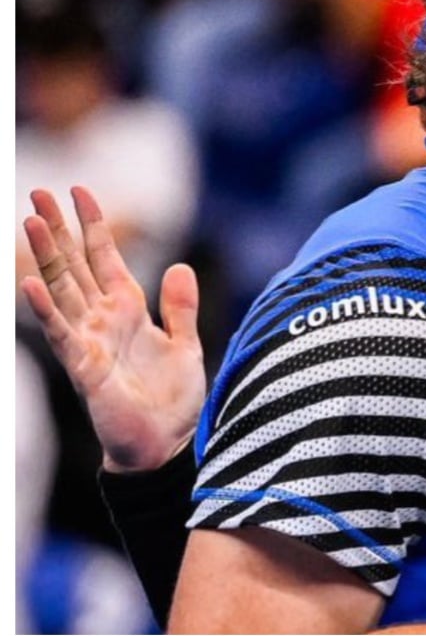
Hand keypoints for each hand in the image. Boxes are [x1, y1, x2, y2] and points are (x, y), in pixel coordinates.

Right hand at [20, 186, 205, 472]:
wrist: (166, 445)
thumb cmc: (172, 400)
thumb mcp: (186, 345)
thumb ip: (180, 307)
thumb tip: (179, 266)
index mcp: (128, 309)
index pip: (105, 257)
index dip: (93, 224)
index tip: (80, 190)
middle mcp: (102, 319)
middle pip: (74, 264)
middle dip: (59, 228)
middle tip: (38, 192)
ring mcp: (89, 340)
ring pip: (62, 289)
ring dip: (46, 255)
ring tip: (31, 221)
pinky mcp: (84, 366)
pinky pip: (61, 332)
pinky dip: (45, 308)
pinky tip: (28, 282)